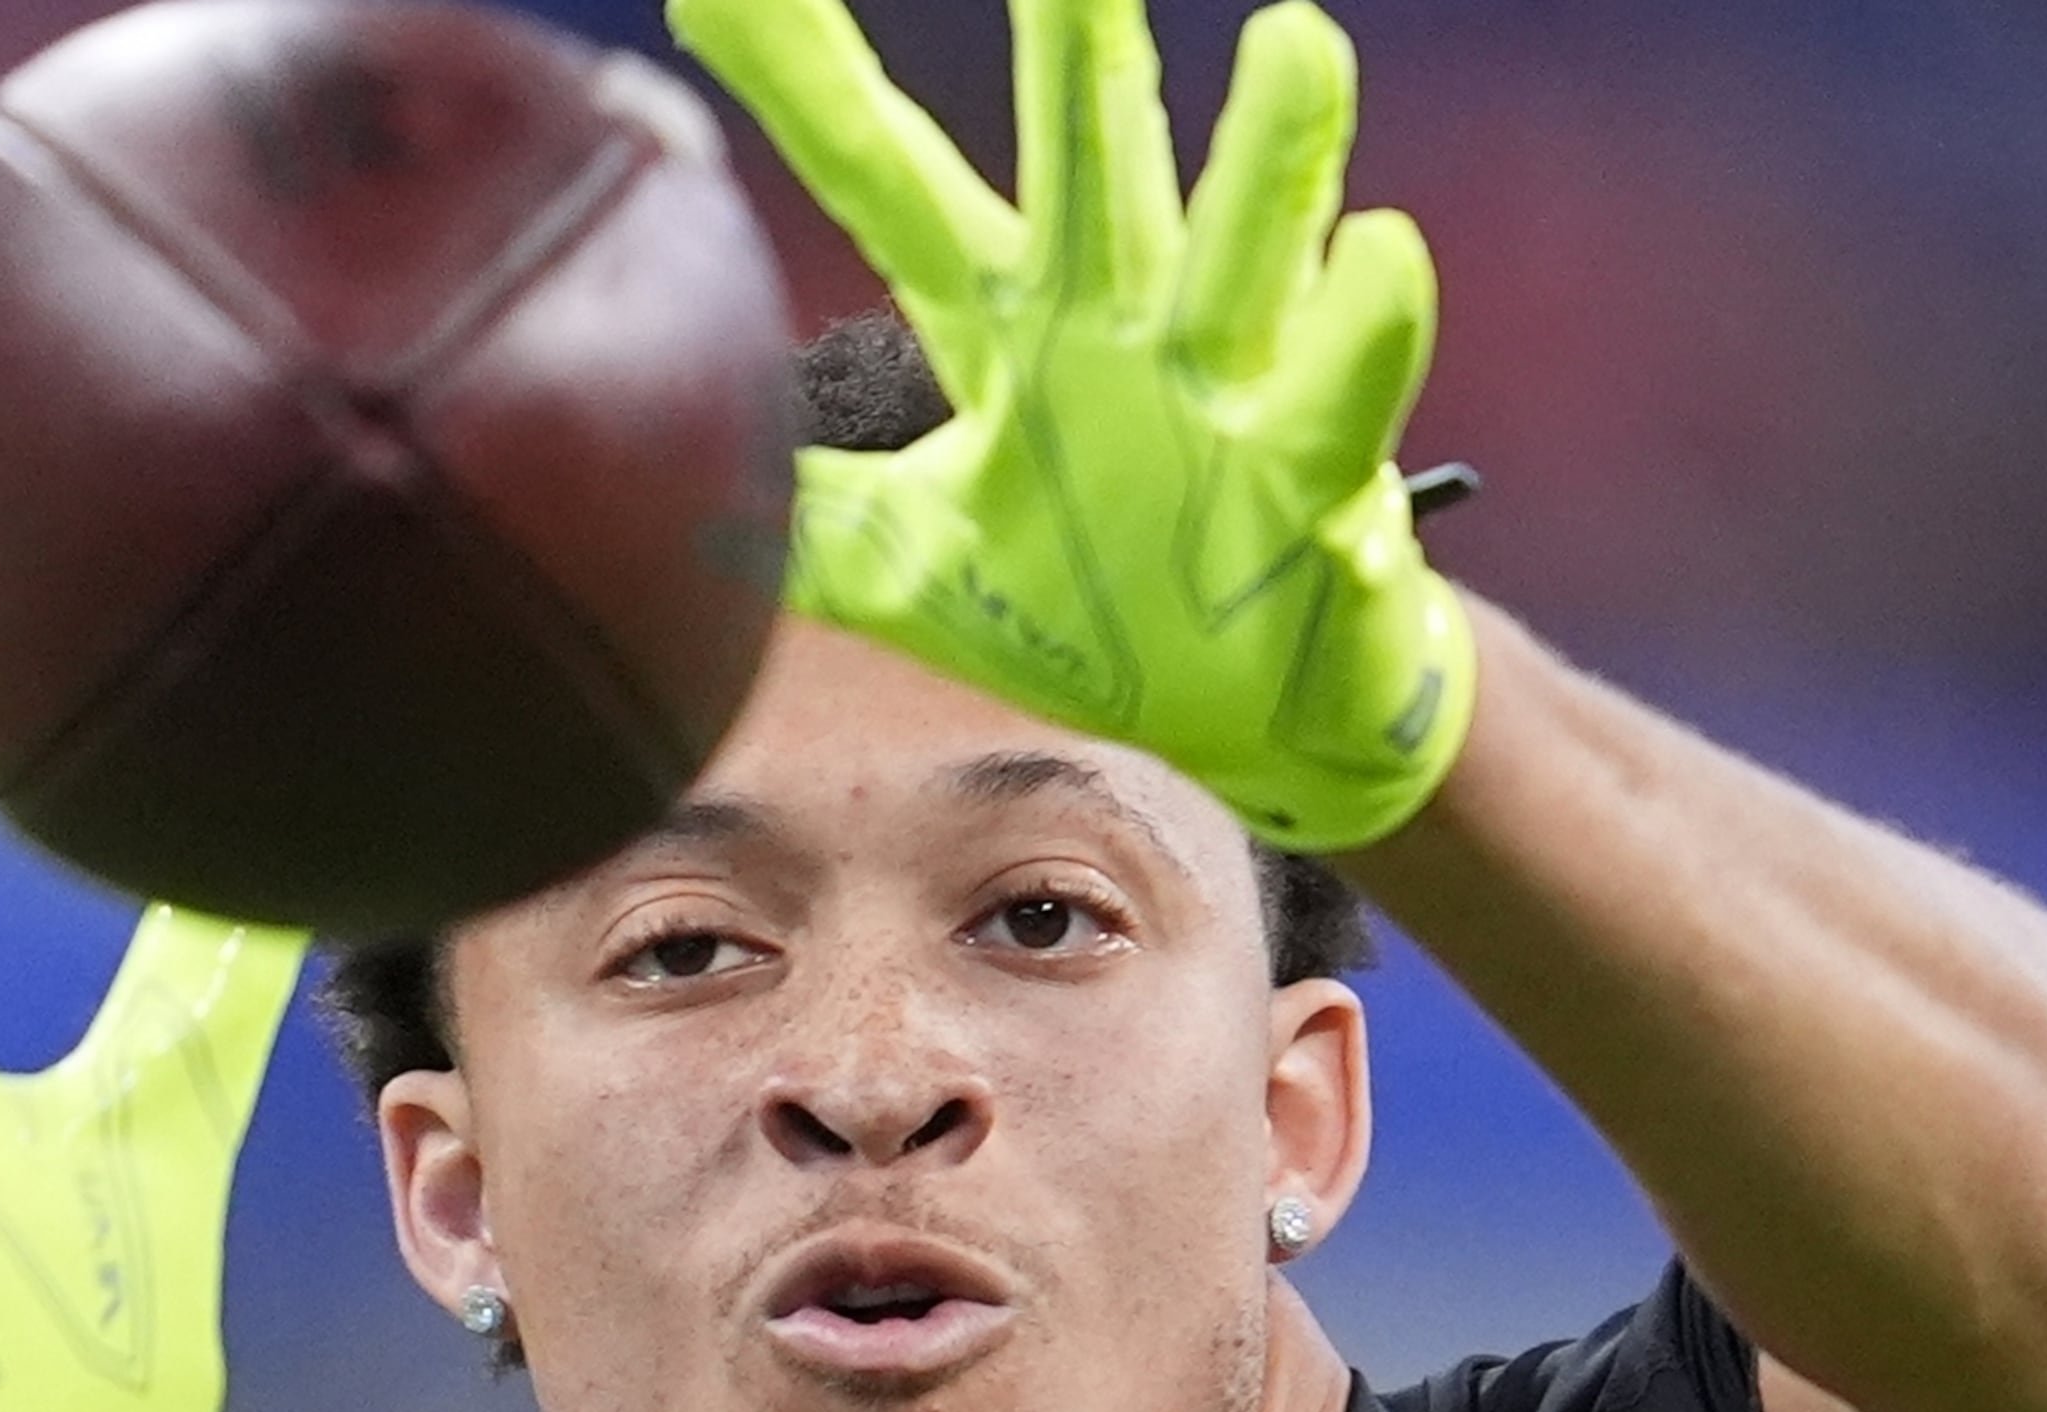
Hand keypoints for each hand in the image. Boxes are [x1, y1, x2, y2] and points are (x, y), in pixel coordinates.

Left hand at [668, 0, 1471, 850]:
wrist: (1271, 710)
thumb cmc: (1107, 614)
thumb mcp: (920, 569)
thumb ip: (805, 525)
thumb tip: (665, 498)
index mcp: (1013, 329)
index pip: (885, 179)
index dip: (806, 82)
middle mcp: (1123, 325)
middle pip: (1084, 160)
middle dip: (1073, 44)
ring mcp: (1228, 389)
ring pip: (1247, 249)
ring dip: (1272, 154)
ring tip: (1294, 35)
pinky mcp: (1314, 480)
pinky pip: (1335, 401)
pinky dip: (1360, 333)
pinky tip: (1381, 254)